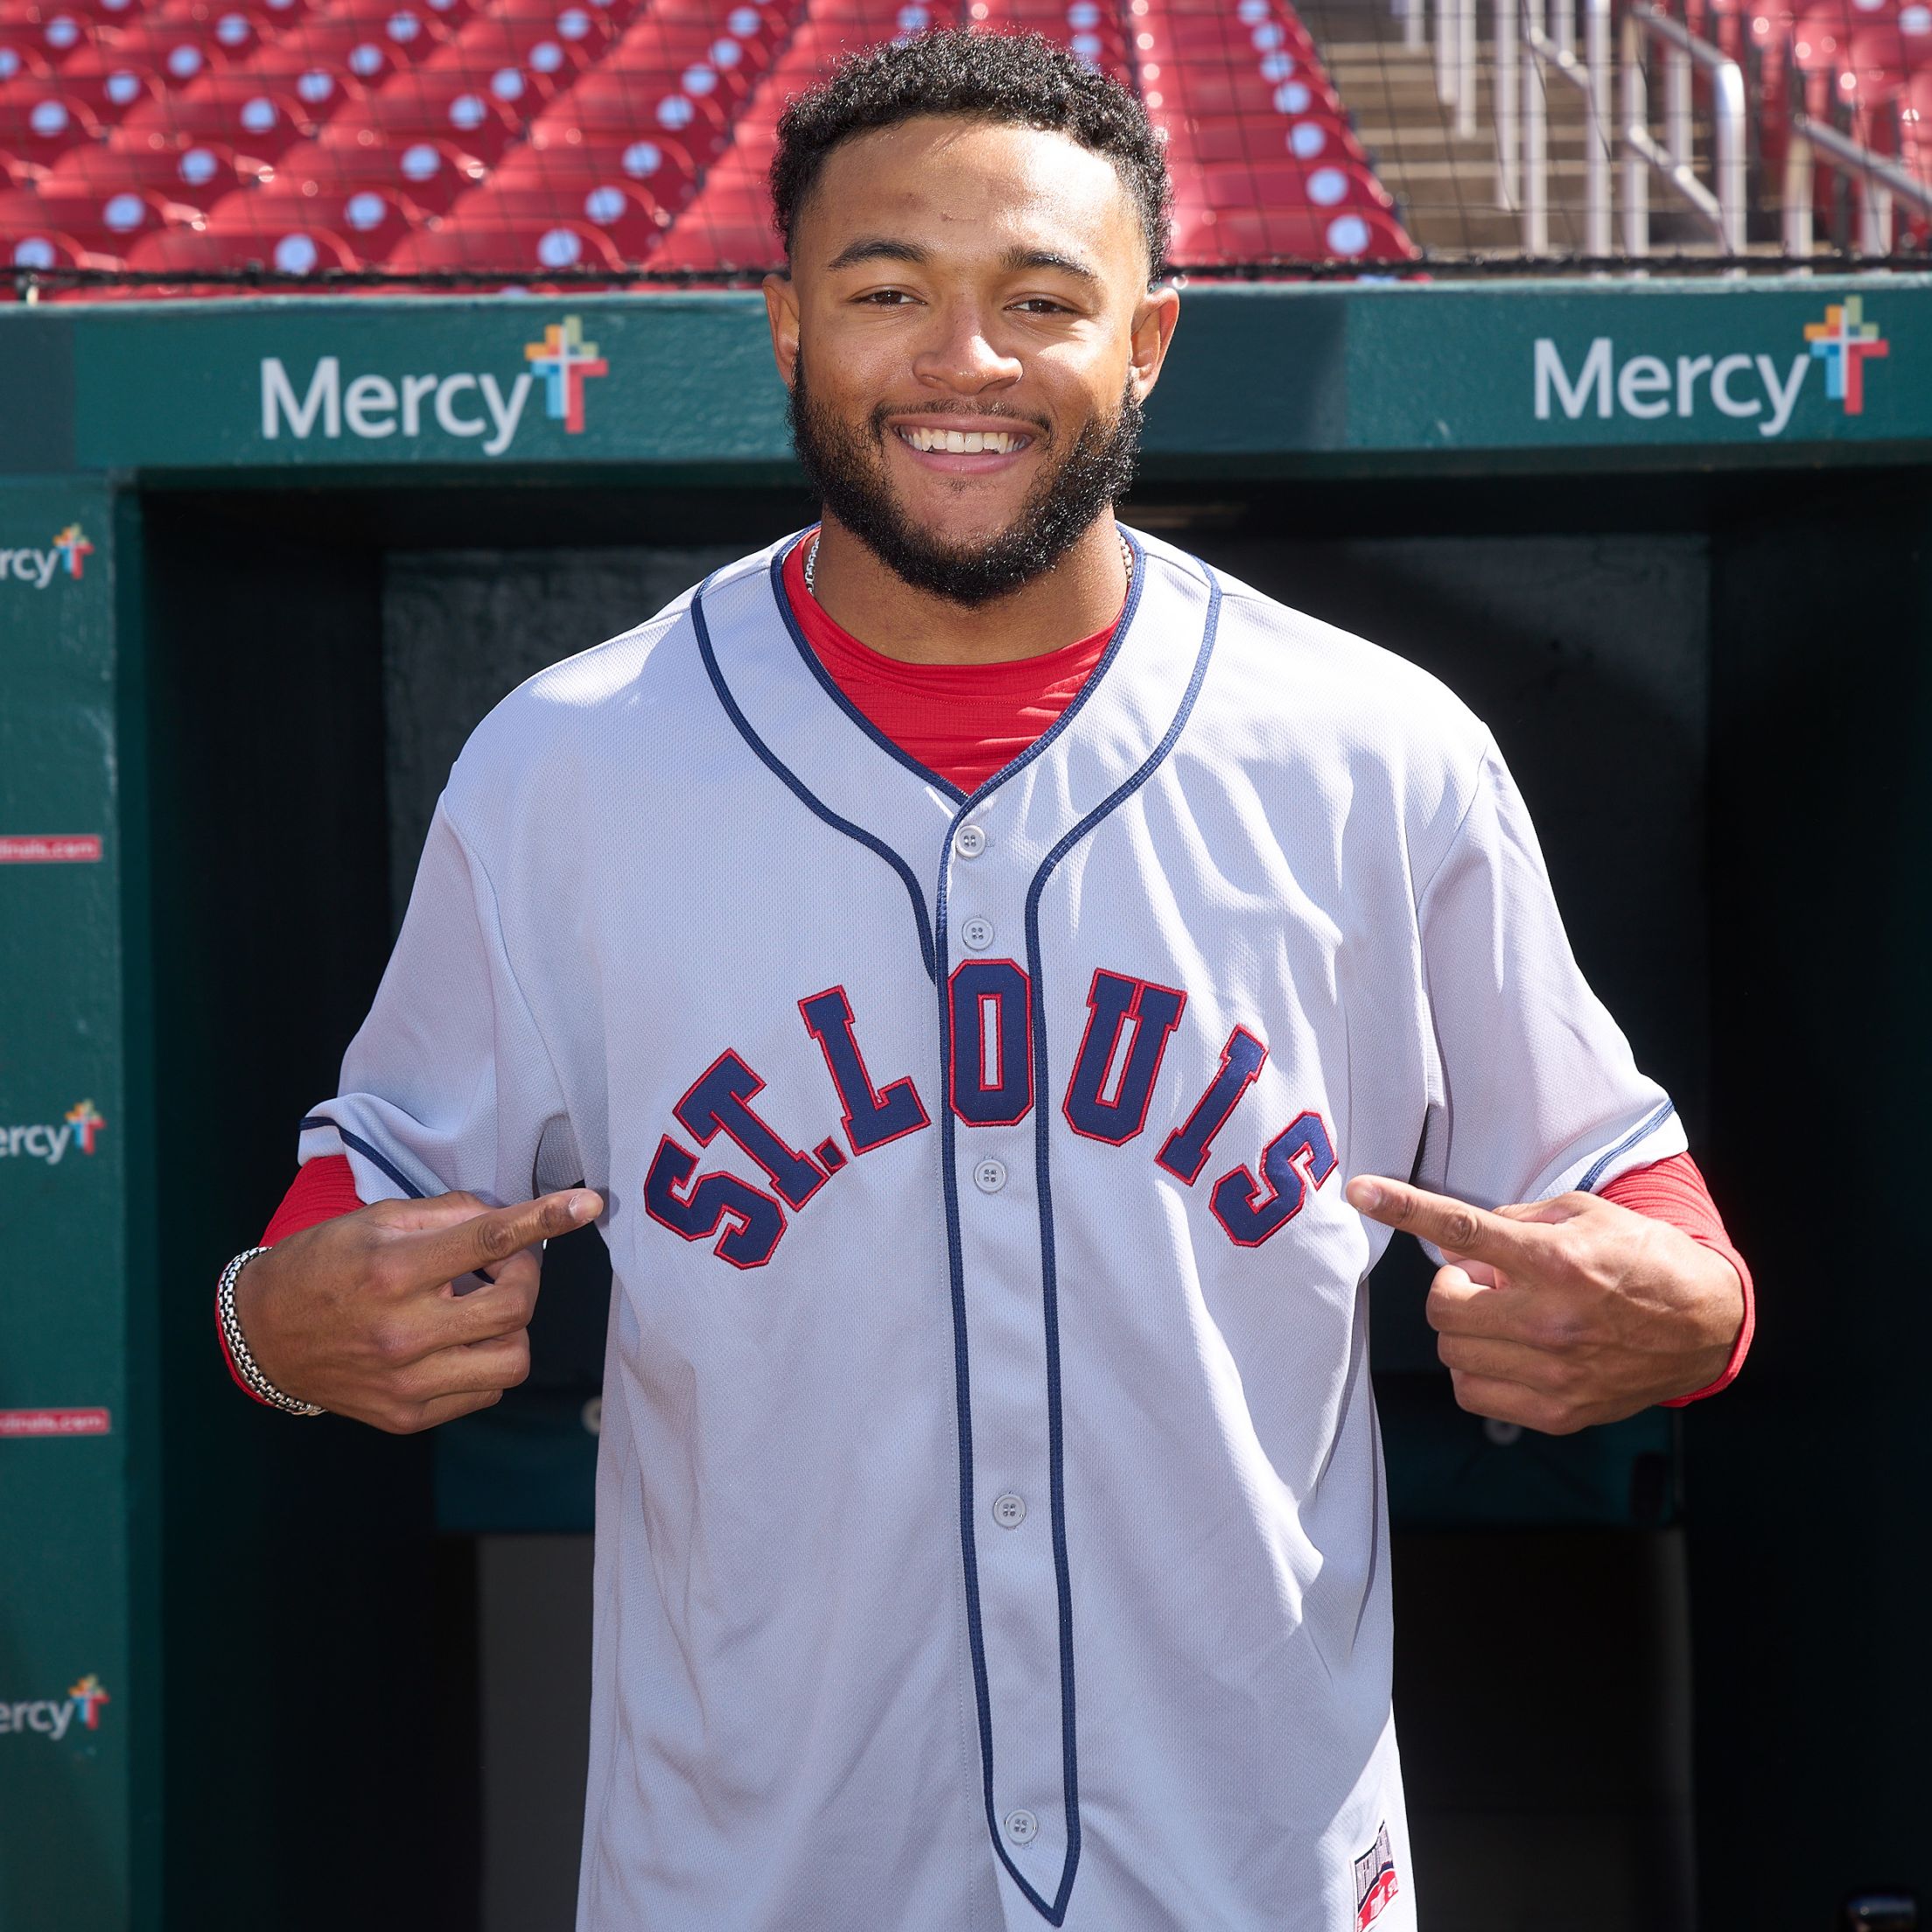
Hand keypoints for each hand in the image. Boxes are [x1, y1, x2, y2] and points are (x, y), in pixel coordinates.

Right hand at [232, 1188, 602, 1433]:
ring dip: (511, 1327)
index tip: (587, 1205)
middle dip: (524, 1276)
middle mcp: (401, 1332)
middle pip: (514, 1308)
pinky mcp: (407, 1417)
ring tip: (477, 1307)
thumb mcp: (374, 1220)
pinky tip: (456, 1340)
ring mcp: (406, 1382)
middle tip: (502, 1264)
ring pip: (512, 1360)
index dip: (544, 1220)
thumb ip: (448, 1215)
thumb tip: (511, 1215)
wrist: (261, 1335)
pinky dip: (485, 1361)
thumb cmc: (322, 1265)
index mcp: (392, 1271)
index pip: (488, 1240)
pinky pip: (484, 1392)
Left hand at [1344, 1176, 1744, 1433]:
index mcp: (1554, 1261)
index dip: (1402, 1207)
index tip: (1360, 1190)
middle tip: (1483, 1283)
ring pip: (1452, 1353)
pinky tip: (1509, 1352)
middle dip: (1450, 1290)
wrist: (1706, 1325)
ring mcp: (1553, 1372)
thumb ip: (1513, 1223)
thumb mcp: (1585, 1214)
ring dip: (1465, 1330)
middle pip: (1441, 1306)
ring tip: (1508, 1318)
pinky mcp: (1557, 1412)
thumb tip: (1454, 1243)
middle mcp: (1549, 1319)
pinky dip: (1476, 1370)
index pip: (1461, 1229)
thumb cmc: (1642, 1258)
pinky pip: (1473, 1393)